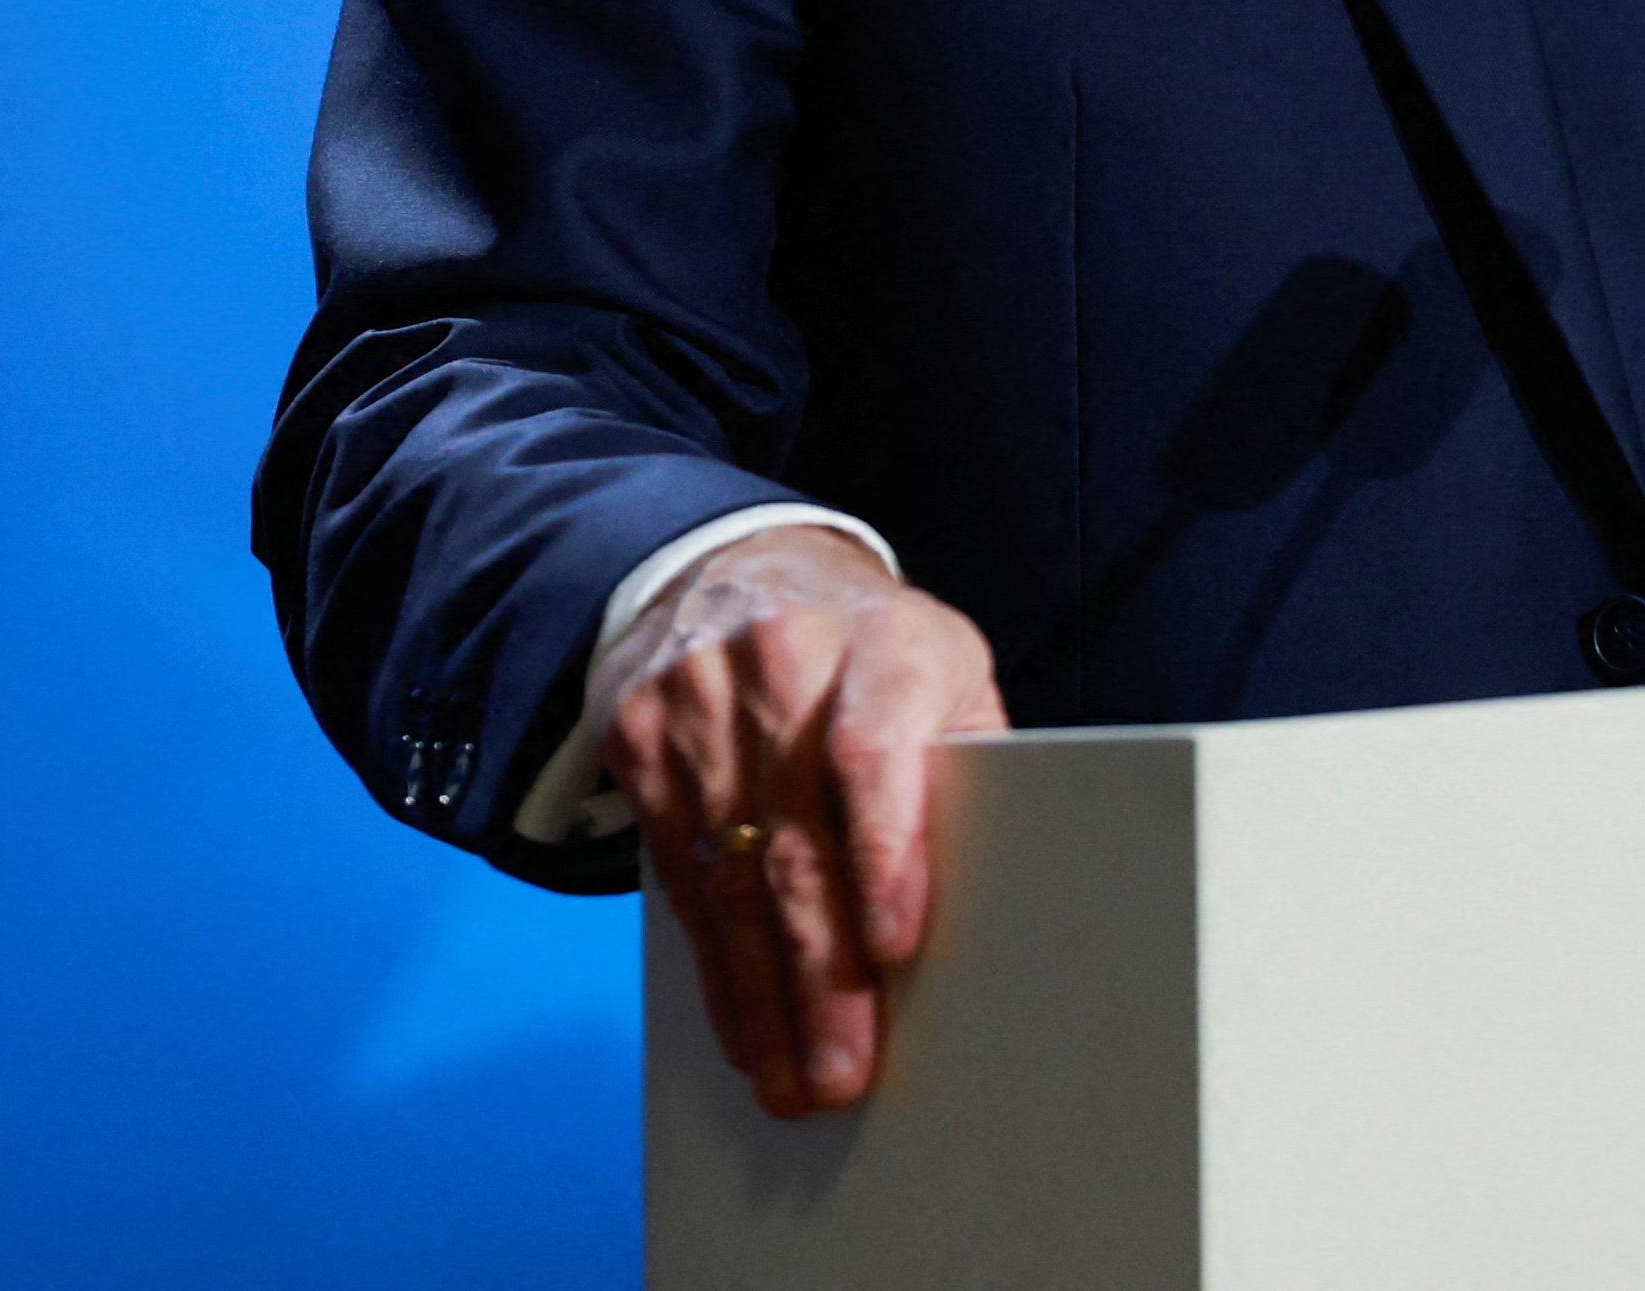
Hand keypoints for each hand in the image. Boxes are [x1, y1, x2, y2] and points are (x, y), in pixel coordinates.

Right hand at [595, 525, 1005, 1114]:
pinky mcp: (639, 738)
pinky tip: (743, 1025)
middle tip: (843, 1071)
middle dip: (822, 975)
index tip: (896, 945)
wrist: (735, 566)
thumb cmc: (873, 647)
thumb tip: (1006, 892)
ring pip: (730, 877)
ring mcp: (699, 700)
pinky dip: (713, 965)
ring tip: (794, 1078)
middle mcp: (784, 663)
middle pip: (798, 842)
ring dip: (763, 996)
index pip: (876, 748)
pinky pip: (676, 878)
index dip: (886, 850)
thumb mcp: (943, 669)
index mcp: (884, 642)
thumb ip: (966, 763)